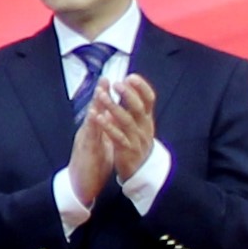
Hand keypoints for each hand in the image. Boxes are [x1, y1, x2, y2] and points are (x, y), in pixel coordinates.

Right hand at [66, 84, 123, 208]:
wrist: (79, 187)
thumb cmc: (92, 167)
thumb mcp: (102, 147)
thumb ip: (106, 133)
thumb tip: (113, 121)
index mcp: (94, 133)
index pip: (100, 111)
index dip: (105, 97)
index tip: (111, 82)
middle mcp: (87, 134)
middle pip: (94, 111)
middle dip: (99, 94)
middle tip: (105, 78)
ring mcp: (85, 141)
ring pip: (90, 119)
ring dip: (95, 104)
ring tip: (99, 90)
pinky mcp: (85, 151)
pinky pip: (89, 136)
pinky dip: (92, 123)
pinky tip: (94, 113)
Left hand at [95, 77, 158, 194]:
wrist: (141, 172)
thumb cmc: (137, 144)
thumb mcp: (140, 125)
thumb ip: (135, 108)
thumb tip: (127, 86)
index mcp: (147, 119)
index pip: (149, 99)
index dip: (141, 87)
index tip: (130, 76)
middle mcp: (144, 128)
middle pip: (138, 107)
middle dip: (128, 94)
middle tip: (116, 83)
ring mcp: (136, 139)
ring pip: (126, 120)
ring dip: (112, 106)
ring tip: (101, 95)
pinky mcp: (126, 151)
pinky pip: (117, 137)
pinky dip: (108, 126)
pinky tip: (98, 117)